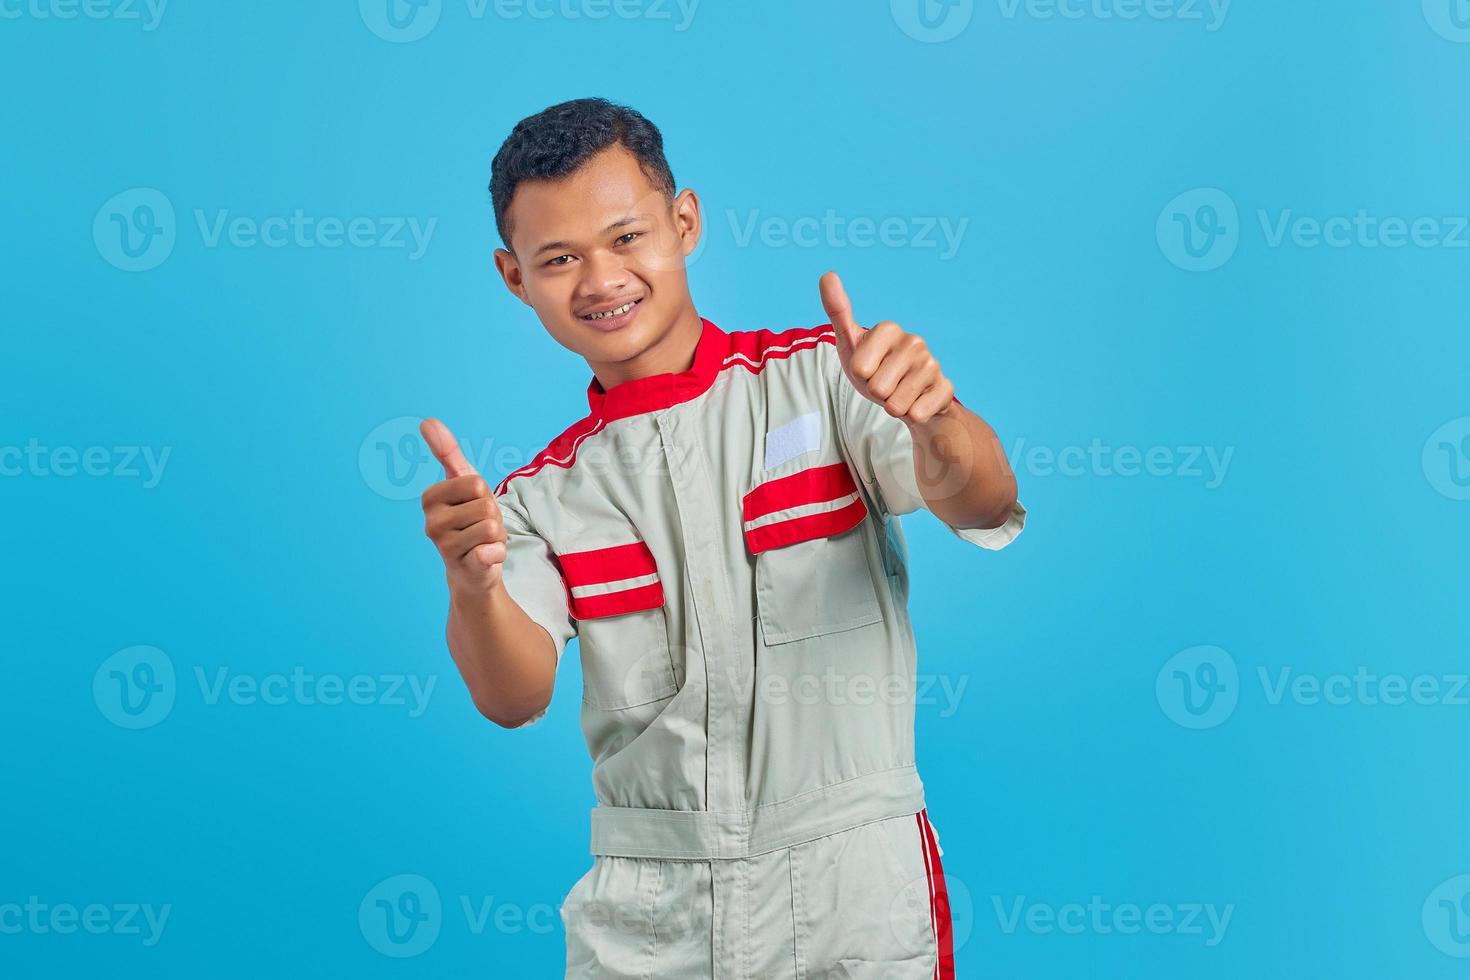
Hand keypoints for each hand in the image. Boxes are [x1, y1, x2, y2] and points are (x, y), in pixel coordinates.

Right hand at [419, 418, 506, 594]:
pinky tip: (484, 558)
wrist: (473, 568)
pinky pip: (491, 551)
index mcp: (430, 499)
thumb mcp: (462, 482)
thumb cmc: (469, 519)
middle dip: (491, 516)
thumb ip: (447, 452)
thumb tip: (427, 421)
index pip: (476, 483)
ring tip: (482, 541)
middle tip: (479, 527)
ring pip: (492, 526)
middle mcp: (432, 523)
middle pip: (486, 505)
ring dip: (496, 535)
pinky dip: (497, 554)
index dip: (483, 495)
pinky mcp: (463, 567)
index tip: (473, 506)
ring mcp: (445, 547)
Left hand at [820, 271, 955, 425]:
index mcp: (889, 328)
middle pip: (877, 388)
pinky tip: (917, 402)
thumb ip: (838, 311)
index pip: (859, 369)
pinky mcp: (947, 388)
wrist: (909, 397)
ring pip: (896, 405)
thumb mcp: (850, 342)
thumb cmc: (875, 369)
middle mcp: (914, 341)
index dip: (860, 376)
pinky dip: (912, 414)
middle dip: (877, 394)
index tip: (869, 369)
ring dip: (894, 406)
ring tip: (900, 393)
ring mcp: (933, 364)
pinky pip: (916, 414)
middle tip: (886, 384)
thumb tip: (827, 274)